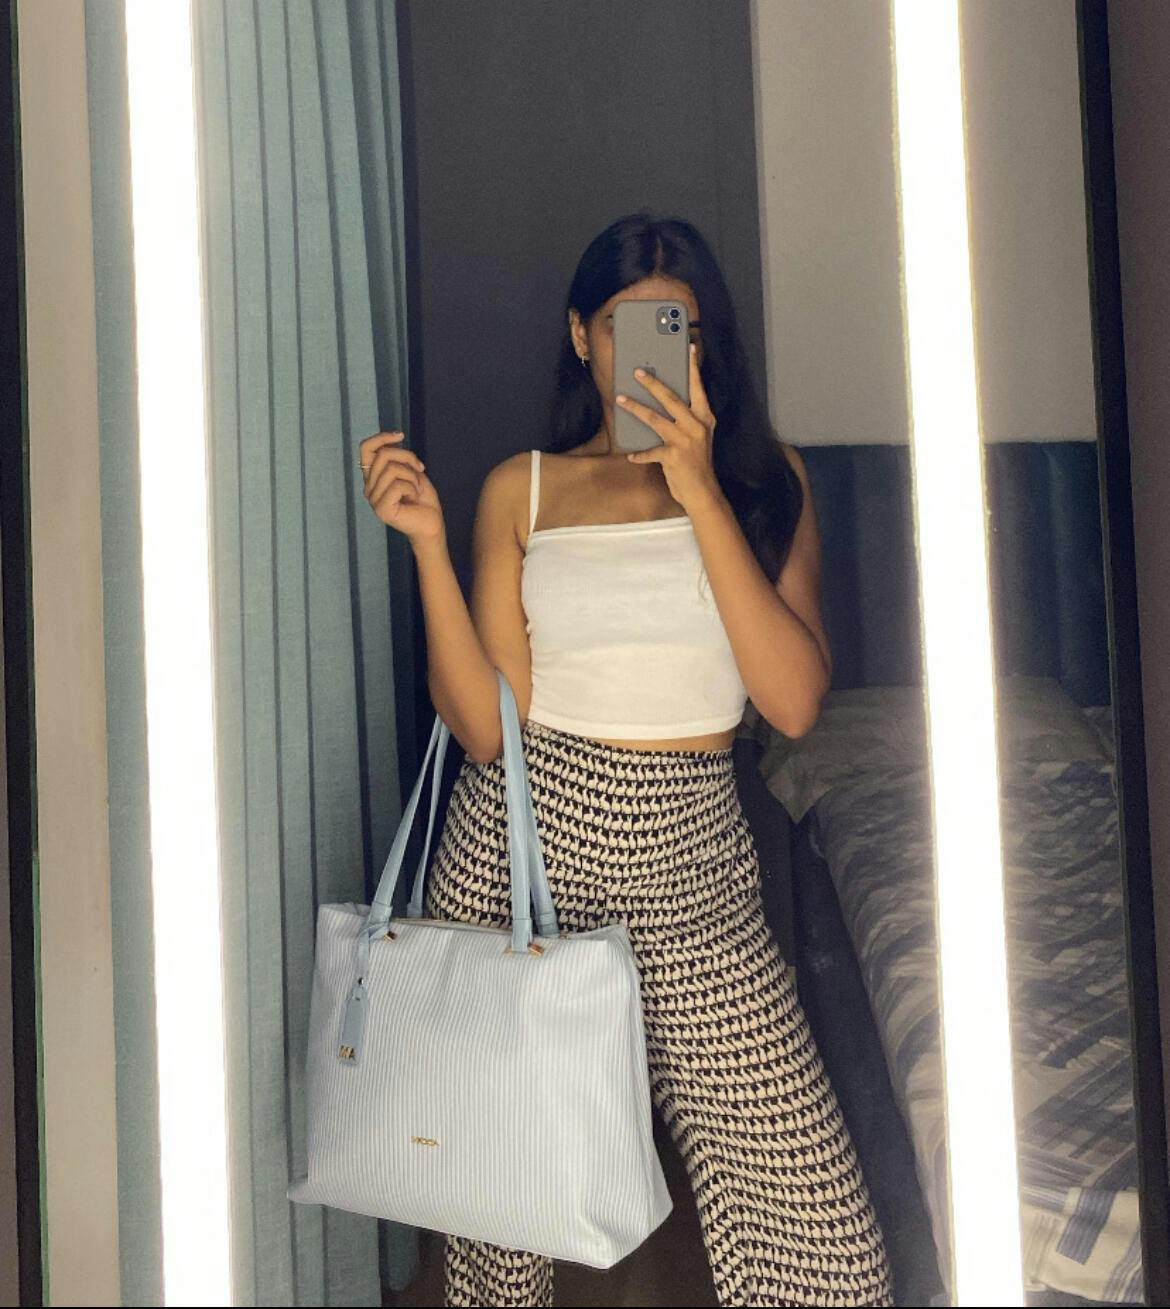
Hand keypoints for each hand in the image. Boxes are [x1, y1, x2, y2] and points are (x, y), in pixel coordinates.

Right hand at [359, 431, 444, 544]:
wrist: (432, 523)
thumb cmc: (422, 498)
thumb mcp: (411, 470)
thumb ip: (398, 457)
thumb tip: (394, 438)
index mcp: (373, 477)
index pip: (365, 448)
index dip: (381, 437)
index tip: (400, 435)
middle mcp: (369, 487)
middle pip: (383, 455)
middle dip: (407, 457)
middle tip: (420, 470)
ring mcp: (373, 499)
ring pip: (391, 469)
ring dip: (412, 476)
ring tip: (416, 489)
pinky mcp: (381, 509)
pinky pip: (398, 485)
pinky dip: (412, 488)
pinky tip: (414, 498)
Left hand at [617, 343, 719, 512]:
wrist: (702, 491)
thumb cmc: (696, 462)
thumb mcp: (697, 436)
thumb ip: (686, 419)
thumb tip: (664, 400)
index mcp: (704, 418)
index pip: (698, 388)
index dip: (693, 368)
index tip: (689, 349)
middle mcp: (696, 426)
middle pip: (671, 398)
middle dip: (653, 383)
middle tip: (637, 371)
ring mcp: (685, 441)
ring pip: (655, 419)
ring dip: (635, 408)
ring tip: (620, 399)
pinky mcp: (673, 456)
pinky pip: (650, 451)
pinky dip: (639, 454)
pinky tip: (630, 454)